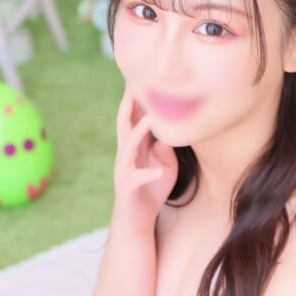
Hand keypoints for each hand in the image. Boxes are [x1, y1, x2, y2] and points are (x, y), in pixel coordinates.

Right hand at [112, 88, 178, 234]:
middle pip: (125, 122)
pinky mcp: (128, 186)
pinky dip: (149, 175)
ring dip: (139, 133)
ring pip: (129, 146)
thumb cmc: (152, 189)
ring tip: (151, 121)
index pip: (135, 116)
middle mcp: (126, 152)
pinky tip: (158, 173)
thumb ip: (167, 146)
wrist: (137, 220)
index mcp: (135, 145)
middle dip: (130, 103)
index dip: (138, 97)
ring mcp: (125, 168)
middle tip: (135, 83)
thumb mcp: (165, 164)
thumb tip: (171, 131)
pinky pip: (137, 178)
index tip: (145, 75)